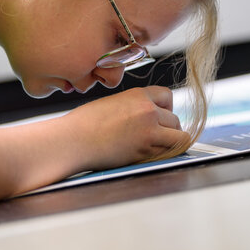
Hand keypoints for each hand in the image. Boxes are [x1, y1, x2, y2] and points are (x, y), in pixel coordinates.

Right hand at [65, 86, 189, 169]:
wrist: (72, 141)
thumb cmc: (85, 124)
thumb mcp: (114, 104)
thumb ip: (135, 108)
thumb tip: (151, 115)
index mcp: (138, 95)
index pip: (167, 96)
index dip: (166, 108)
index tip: (160, 117)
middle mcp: (147, 110)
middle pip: (175, 119)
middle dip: (168, 129)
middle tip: (154, 136)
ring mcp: (149, 129)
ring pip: (178, 136)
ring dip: (170, 143)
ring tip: (154, 147)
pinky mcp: (146, 149)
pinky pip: (169, 151)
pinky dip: (165, 155)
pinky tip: (150, 154)